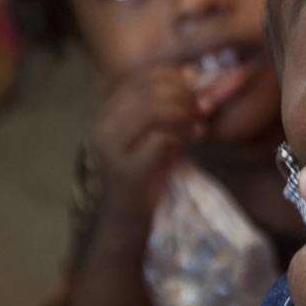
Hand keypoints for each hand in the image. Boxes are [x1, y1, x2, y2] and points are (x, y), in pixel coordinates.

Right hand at [89, 65, 209, 221]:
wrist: (118, 227)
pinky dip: (181, 137)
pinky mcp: (124, 173)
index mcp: (106, 115)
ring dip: (184, 114)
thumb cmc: (140, 183)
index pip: (139, 78)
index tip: (195, 89)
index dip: (172, 77)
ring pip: (153, 110)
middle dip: (183, 95)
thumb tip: (196, 83)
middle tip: (203, 109)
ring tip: (198, 126)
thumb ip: (167, 114)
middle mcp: (102, 127)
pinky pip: (160, 140)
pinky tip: (192, 142)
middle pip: (148, 91)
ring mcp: (110, 150)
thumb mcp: (152, 140)